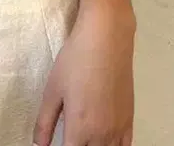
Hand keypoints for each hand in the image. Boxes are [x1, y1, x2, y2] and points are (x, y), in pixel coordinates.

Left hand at [33, 4, 135, 145]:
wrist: (107, 38)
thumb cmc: (75, 60)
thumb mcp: (52, 90)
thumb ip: (44, 123)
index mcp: (79, 130)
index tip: (56, 144)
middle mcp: (101, 136)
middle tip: (69, 138)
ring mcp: (118, 129)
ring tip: (84, 139)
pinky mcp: (130, 120)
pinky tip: (104, 142)